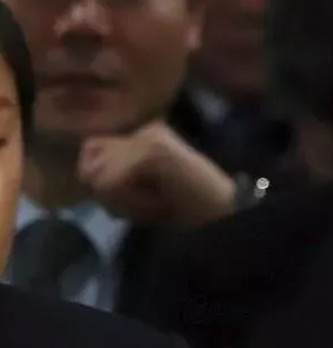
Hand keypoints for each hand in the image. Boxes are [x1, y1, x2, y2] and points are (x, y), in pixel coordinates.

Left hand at [79, 121, 236, 230]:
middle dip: (109, 194)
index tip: (140, 203)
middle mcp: (148, 129)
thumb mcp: (148, 190)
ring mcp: (150, 138)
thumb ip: (120, 177)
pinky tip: (158, 206)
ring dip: (121, 201)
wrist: (229, 215)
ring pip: (97, 174)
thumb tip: (86, 177)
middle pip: (90, 161)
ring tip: (152, 206)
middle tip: (143, 206)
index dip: (106, 185)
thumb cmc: (194, 210)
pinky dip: (131, 203)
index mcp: (149, 134)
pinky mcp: (152, 152)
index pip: (93, 151)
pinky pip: (112, 184)